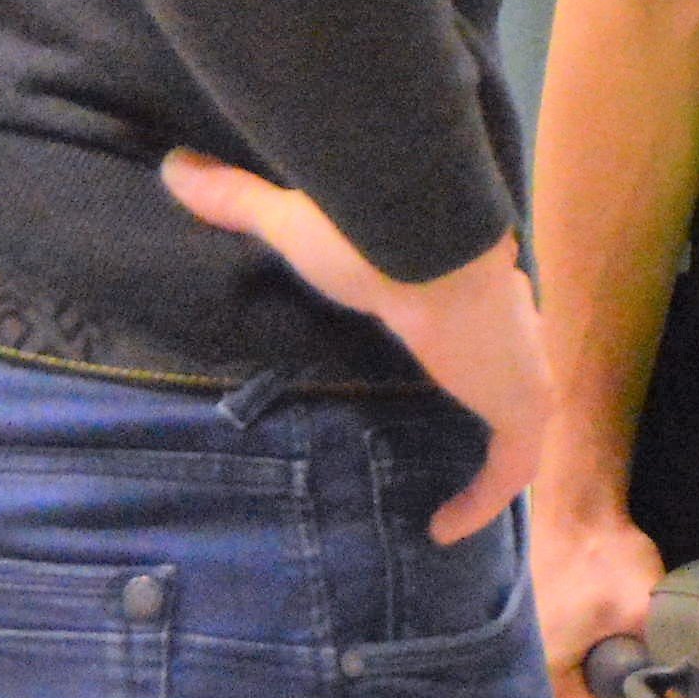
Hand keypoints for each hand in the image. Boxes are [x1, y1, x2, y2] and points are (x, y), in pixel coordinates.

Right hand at [157, 152, 548, 544]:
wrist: (422, 245)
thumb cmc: (370, 233)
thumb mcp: (294, 222)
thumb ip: (241, 200)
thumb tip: (175, 168)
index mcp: (467, 272)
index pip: (481, 307)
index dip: (469, 335)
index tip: (445, 352)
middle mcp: (505, 318)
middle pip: (510, 363)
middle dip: (495, 392)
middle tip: (460, 419)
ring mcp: (521, 365)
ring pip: (518, 420)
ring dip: (495, 457)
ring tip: (456, 496)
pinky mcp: (524, 405)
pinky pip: (511, 467)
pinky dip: (484, 499)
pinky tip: (444, 529)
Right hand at [535, 497, 663, 697]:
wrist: (573, 505)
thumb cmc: (602, 559)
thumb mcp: (643, 608)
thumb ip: (664, 650)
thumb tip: (691, 685)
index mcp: (549, 670)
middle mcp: (528, 664)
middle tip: (650, 692)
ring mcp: (526, 643)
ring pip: (570, 681)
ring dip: (601, 680)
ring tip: (637, 668)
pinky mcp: (532, 623)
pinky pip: (563, 657)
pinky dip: (588, 657)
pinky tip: (613, 643)